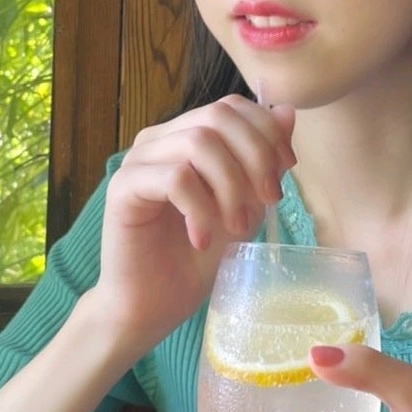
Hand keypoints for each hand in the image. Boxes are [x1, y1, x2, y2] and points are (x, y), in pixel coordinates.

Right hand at [93, 94, 295, 353]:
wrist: (152, 305)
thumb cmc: (195, 258)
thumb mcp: (245, 204)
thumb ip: (262, 161)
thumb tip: (288, 111)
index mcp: (185, 135)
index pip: (230, 106)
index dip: (266, 130)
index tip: (287, 169)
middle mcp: (159, 139)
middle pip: (217, 117)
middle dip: (256, 156)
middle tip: (270, 202)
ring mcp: (138, 161)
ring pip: (199, 144)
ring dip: (231, 187)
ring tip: (237, 226)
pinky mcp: (123, 188)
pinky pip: (175, 178)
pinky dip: (200, 209)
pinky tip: (202, 239)